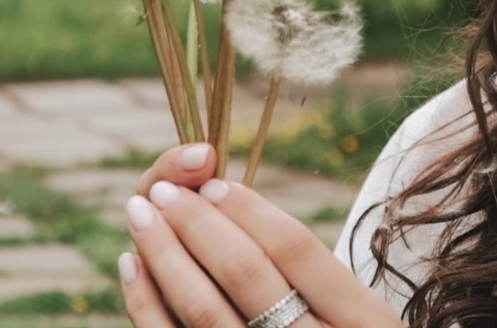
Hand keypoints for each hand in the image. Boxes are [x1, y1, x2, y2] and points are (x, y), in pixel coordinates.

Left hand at [120, 144, 400, 327]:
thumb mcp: (343, 305)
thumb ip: (297, 262)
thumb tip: (212, 193)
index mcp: (363, 320)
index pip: (295, 248)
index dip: (247, 209)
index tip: (211, 183)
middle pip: (244, 272)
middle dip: (196, 222)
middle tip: (163, 192)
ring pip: (202, 309)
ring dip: (163, 252)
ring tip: (140, 212)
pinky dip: (145, 301)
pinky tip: (133, 264)